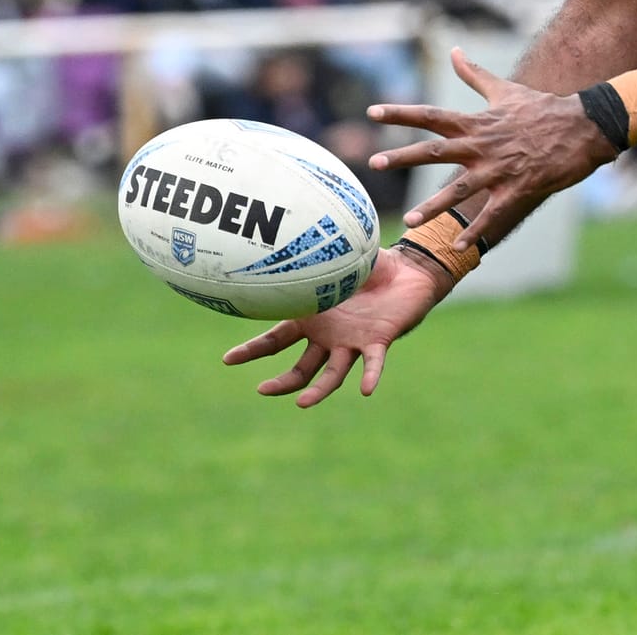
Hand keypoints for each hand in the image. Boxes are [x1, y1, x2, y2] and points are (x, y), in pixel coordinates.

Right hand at [222, 246, 447, 406]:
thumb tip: (284, 234)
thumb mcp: (336, 258)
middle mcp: (329, 337)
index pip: (276, 340)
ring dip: (317, 390)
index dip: (252, 351)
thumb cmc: (371, 264)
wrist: (408, 270)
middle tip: (262, 390)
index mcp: (312, 319)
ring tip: (302, 403)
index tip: (228, 360)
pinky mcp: (378, 341)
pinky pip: (373, 362)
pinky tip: (365, 390)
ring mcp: (352, 342)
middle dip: (281, 382)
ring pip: (331, 374)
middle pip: (300, 367)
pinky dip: (370, 376)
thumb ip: (313, 257)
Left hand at [368, 47, 619, 249]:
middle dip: (404, 156)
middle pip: (435, 150)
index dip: (401, 113)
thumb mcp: (505, 90)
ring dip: (434, 206)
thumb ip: (474, 74)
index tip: (372, 112)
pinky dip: (476, 230)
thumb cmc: (542, 109)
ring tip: (410, 221)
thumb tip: (453, 51)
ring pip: (460, 189)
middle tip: (375, 162)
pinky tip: (459, 245)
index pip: (431, 115)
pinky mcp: (518, 188)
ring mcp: (500, 169)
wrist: (583, 127)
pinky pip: (493, 213)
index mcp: (477, 122)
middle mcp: (482, 145)